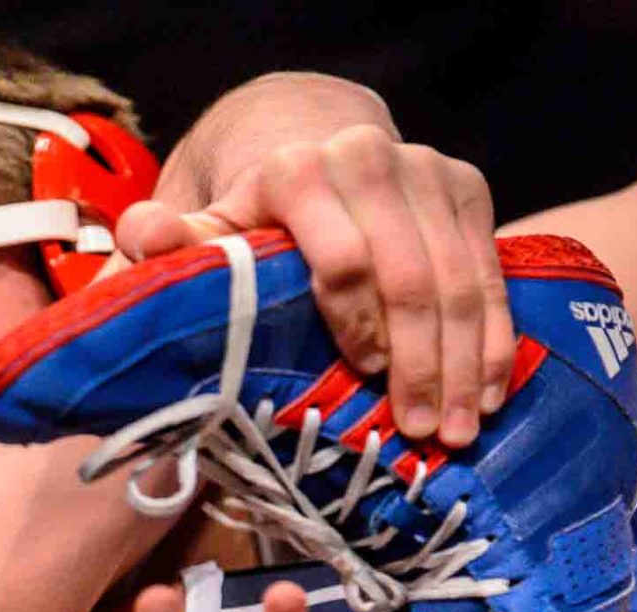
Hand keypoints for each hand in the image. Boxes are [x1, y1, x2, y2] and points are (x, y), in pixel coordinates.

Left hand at [124, 82, 513, 446]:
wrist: (311, 153)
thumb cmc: (251, 222)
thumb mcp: (205, 234)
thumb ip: (171, 245)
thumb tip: (142, 236)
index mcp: (296, 173)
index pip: (341, 257)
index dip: (356, 323)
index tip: (366, 378)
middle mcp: (366, 159)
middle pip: (408, 274)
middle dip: (421, 361)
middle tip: (423, 432)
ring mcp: (423, 170)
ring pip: (456, 277)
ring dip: (465, 362)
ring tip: (461, 430)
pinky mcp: (465, 186)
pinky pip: (489, 269)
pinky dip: (494, 337)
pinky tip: (492, 391)